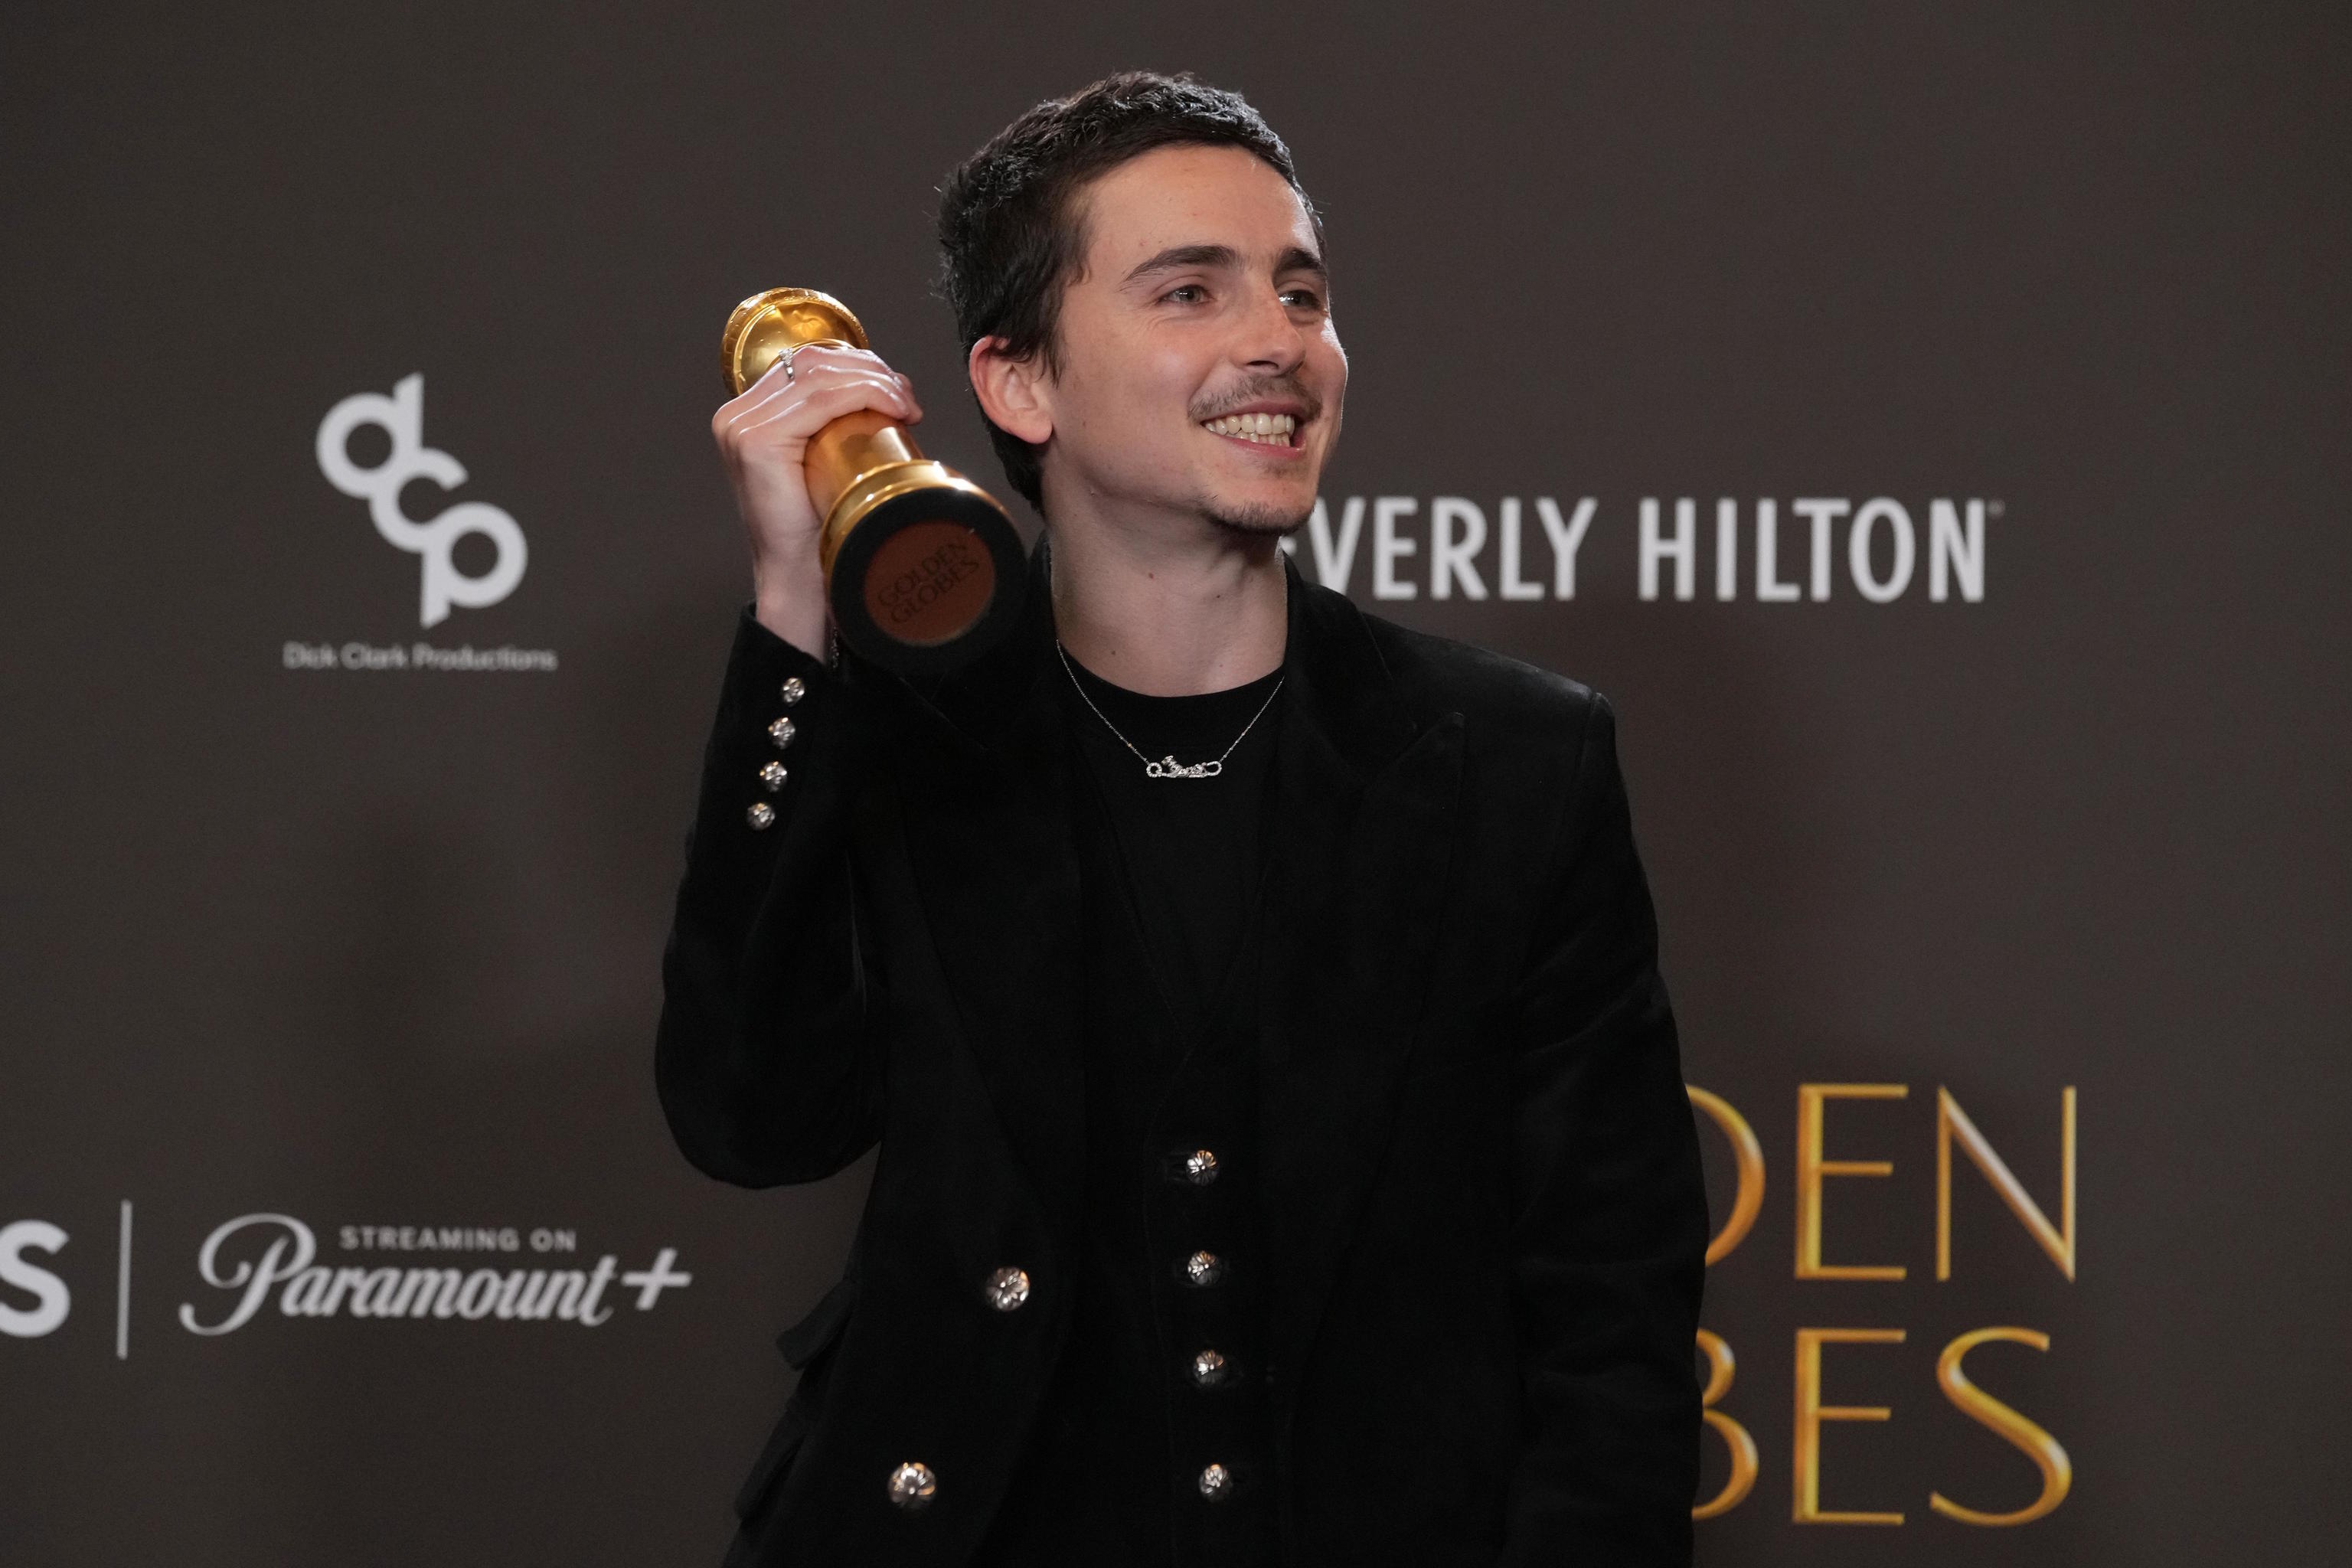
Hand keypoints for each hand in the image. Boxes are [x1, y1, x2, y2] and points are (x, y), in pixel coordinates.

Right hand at [710, 344, 922, 655]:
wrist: (798, 574)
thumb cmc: (817, 524)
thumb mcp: (823, 460)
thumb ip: (833, 424)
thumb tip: (888, 388)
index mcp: (749, 413)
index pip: (808, 365)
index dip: (859, 365)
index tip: (899, 391)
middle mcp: (737, 413)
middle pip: (813, 362)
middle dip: (870, 370)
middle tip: (907, 398)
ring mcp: (741, 426)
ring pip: (820, 376)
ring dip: (873, 382)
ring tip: (906, 405)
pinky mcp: (755, 440)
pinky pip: (820, 400)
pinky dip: (863, 395)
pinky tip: (892, 407)